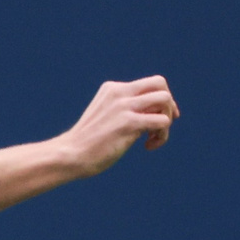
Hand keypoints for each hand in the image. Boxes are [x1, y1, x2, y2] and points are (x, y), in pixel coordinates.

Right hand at [57, 77, 178, 177]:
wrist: (70, 155)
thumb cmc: (87, 144)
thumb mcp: (105, 117)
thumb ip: (125, 110)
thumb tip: (153, 115)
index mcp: (112, 89)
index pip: (148, 84)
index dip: (159, 100)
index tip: (157, 118)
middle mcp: (120, 92)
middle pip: (160, 84)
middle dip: (169, 104)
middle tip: (163, 123)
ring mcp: (124, 106)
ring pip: (165, 99)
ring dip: (167, 120)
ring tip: (154, 137)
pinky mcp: (129, 123)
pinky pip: (162, 121)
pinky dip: (162, 136)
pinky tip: (148, 146)